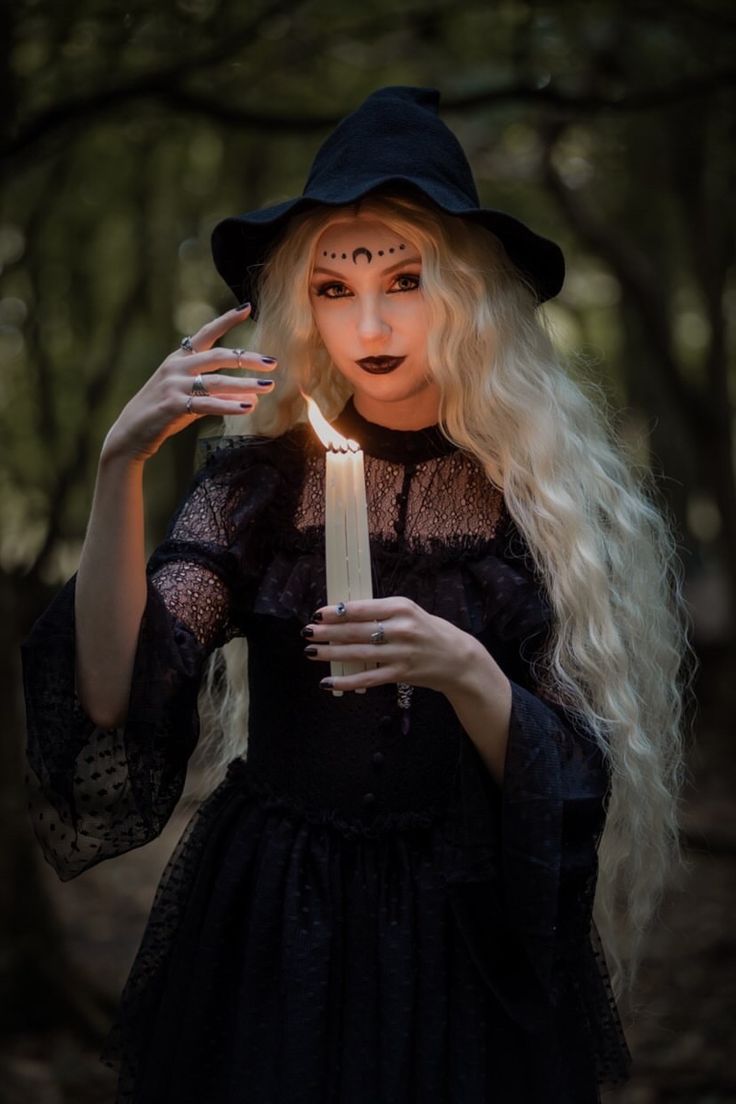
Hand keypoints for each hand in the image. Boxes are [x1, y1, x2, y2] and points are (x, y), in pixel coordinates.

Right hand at [102, 303, 277, 461]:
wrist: (131, 432)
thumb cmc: (162, 413)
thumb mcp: (188, 395)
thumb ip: (216, 391)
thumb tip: (252, 396)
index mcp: (179, 358)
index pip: (206, 333)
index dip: (227, 320)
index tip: (247, 308)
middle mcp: (177, 366)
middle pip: (219, 356)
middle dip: (247, 358)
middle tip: (272, 363)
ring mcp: (174, 385)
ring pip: (217, 381)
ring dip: (246, 384)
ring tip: (269, 387)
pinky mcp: (173, 405)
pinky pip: (208, 404)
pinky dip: (230, 405)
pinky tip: (248, 407)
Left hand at [302, 597, 478, 696]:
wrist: (458, 659)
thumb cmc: (429, 631)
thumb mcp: (409, 612)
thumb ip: (381, 612)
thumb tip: (343, 614)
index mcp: (401, 607)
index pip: (362, 608)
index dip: (336, 612)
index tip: (318, 614)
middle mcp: (401, 628)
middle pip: (356, 630)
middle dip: (327, 632)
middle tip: (307, 632)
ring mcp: (401, 653)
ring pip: (358, 653)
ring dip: (331, 653)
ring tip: (311, 652)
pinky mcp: (401, 674)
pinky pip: (367, 678)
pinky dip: (346, 681)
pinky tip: (328, 682)